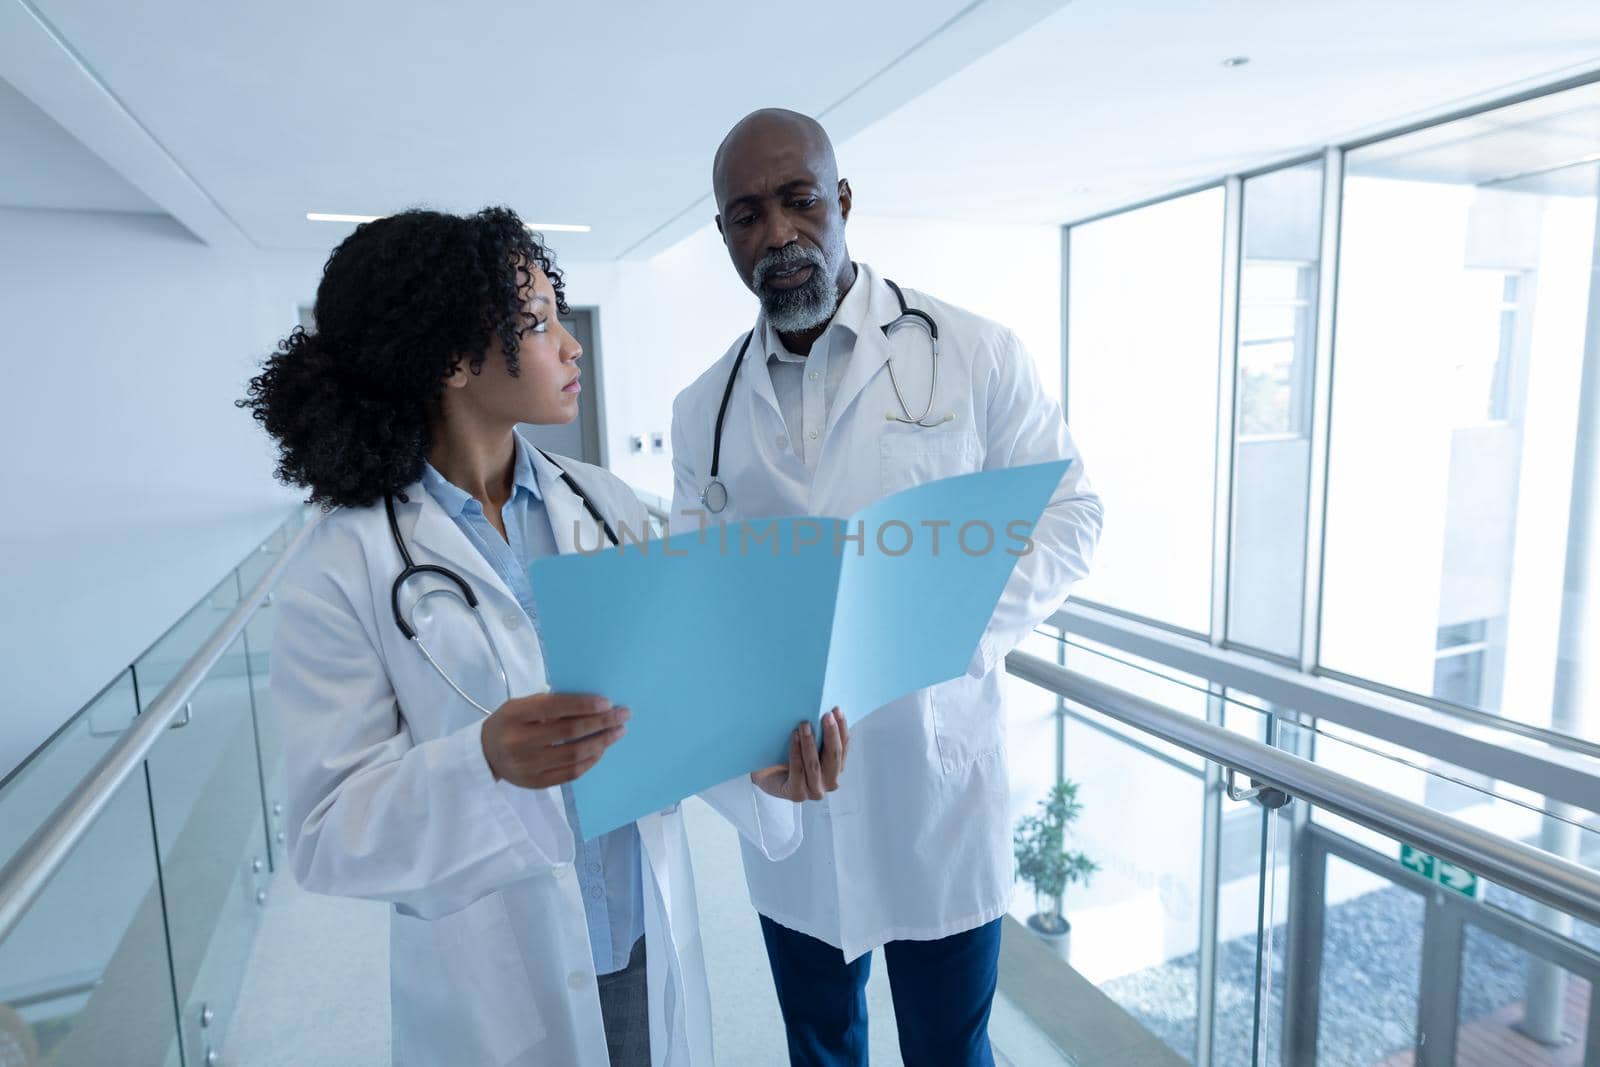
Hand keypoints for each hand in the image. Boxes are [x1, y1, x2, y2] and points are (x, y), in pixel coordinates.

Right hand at [481, 693, 629, 788]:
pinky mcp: (536, 783)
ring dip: (602, 742)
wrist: (485, 754)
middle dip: (601, 723)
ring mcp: (527, 766)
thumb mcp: (521, 705)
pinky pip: (571, 773)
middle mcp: (519, 742)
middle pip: (569, 733)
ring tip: (618, 732)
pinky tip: (602, 749)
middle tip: (623, 715)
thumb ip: (550, 704)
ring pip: (574, 755)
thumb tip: (593, 703)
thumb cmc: (510, 722)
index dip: (583, 705)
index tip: (608, 703)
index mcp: (515, 715)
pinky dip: (591, 760)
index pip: (554, 708)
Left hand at [752, 708, 848, 801]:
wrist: (765, 774)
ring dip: (810, 743)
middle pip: (834, 757)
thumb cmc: (786, 756)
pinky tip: (794, 738)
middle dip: (831, 734)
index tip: (836, 710)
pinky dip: (796, 753)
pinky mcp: (797, 794)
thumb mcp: (807, 742)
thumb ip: (818, 733)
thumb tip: (825, 711)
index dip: (842, 728)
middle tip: (826, 715)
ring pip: (815, 765)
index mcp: (836, 768)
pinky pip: (798, 772)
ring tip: (804, 725)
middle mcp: (828, 782)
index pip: (844, 747)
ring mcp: (814, 791)